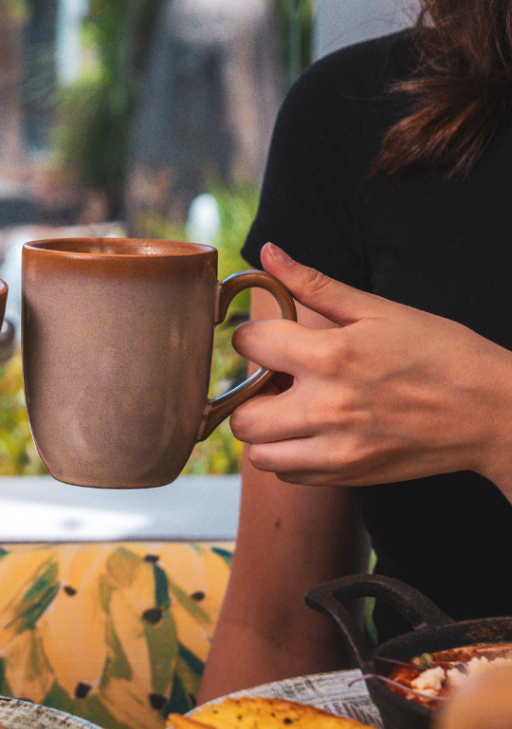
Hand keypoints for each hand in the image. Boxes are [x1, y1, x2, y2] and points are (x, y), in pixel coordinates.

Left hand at [228, 243, 511, 491]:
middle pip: (240, 415)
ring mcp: (335, 449)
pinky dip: (287, 455)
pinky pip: (287, 473)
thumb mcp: (379, 310)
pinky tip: (310, 432)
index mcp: (330, 356)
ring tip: (290, 410)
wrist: (493, 412)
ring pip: (257, 453)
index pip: (248, 345)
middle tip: (275, 382)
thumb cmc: (441, 353)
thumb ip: (313, 284)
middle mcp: (325, 408)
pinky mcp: (347, 476)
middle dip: (248, 395)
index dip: (250, 337)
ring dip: (264, 431)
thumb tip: (268, 253)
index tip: (266, 339)